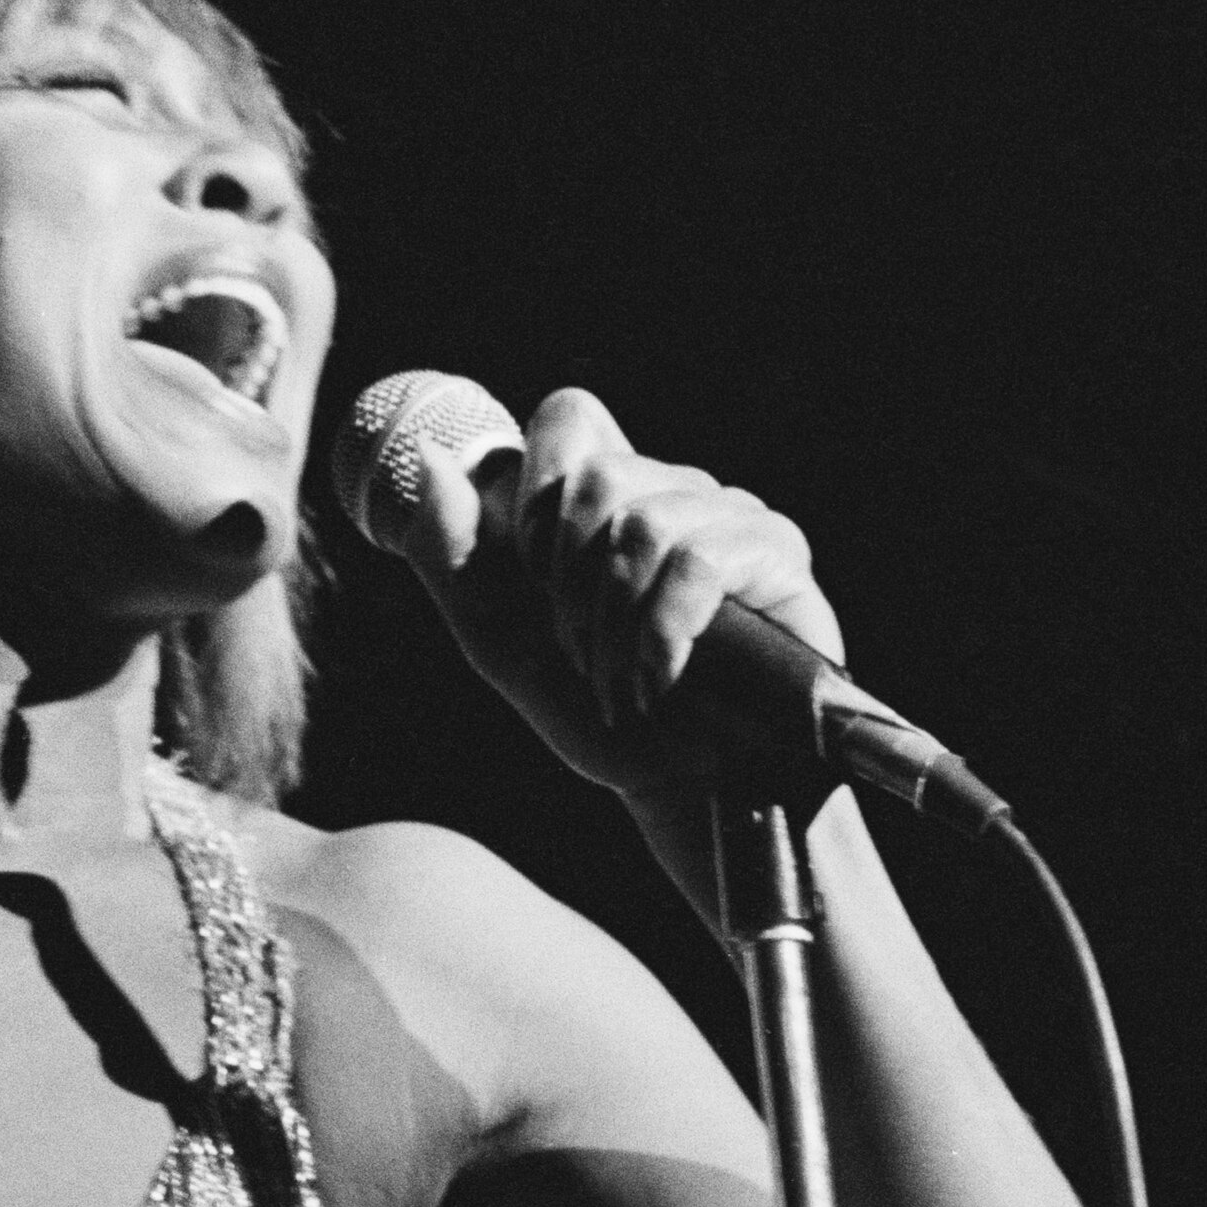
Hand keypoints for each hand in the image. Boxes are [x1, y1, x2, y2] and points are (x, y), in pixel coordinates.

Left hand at [370, 385, 849, 813]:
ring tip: (622, 682)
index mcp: (609, 495)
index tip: (537, 580)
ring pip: (641, 523)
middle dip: (568, 585)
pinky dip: (660, 634)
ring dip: (613, 625)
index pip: (569, 417)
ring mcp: (730, 515)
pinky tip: (661, 680)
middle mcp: (673, 490)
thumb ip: (450, 551)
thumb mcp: (496, 638)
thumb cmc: (597, 712)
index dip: (537, 497)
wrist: (682, 790)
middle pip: (596, 477)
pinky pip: (696, 559)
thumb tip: (430, 459)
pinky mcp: (777, 555)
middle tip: (580, 652)